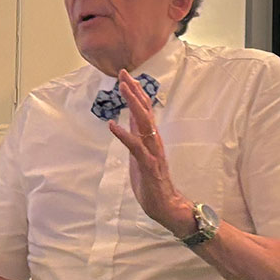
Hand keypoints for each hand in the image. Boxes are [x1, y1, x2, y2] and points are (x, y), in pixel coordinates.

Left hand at [108, 69, 193, 236]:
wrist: (166, 206)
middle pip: (145, 110)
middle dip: (134, 91)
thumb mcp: (141, 154)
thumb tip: (130, 118)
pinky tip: (113, 125)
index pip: (145, 110)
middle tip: (123, 73)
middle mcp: (154, 141)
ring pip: (144, 123)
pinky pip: (136, 147)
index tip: (126, 76)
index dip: (136, 92)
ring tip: (122, 89)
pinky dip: (124, 135)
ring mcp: (152, 152)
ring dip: (133, 105)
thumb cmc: (153, 182)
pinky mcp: (149, 165)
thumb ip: (138, 136)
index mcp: (151, 138)